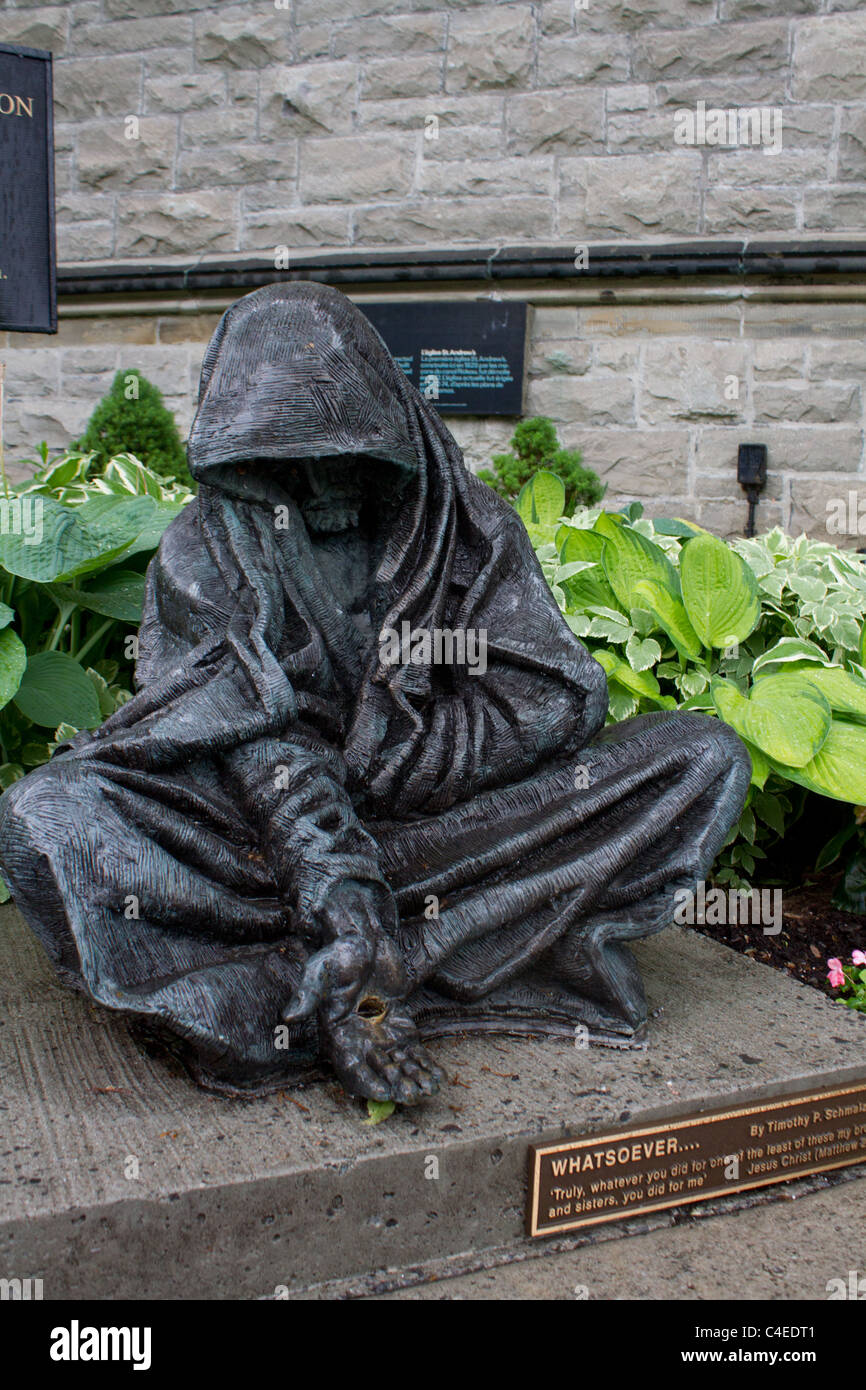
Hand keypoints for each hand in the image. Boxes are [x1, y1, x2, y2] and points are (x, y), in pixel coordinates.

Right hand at [281, 880, 441, 1103]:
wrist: (364, 937)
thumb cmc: (339, 954)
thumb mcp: (319, 971)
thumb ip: (307, 995)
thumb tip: (289, 1017)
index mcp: (337, 1035)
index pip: (351, 1068)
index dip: (367, 1084)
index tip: (385, 1093)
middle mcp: (359, 1041)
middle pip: (378, 1072)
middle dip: (396, 1086)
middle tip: (414, 1094)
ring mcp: (380, 1035)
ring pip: (398, 1066)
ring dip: (413, 1080)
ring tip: (430, 1089)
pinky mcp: (399, 1025)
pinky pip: (412, 1052)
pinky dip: (424, 1065)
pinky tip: (438, 1077)